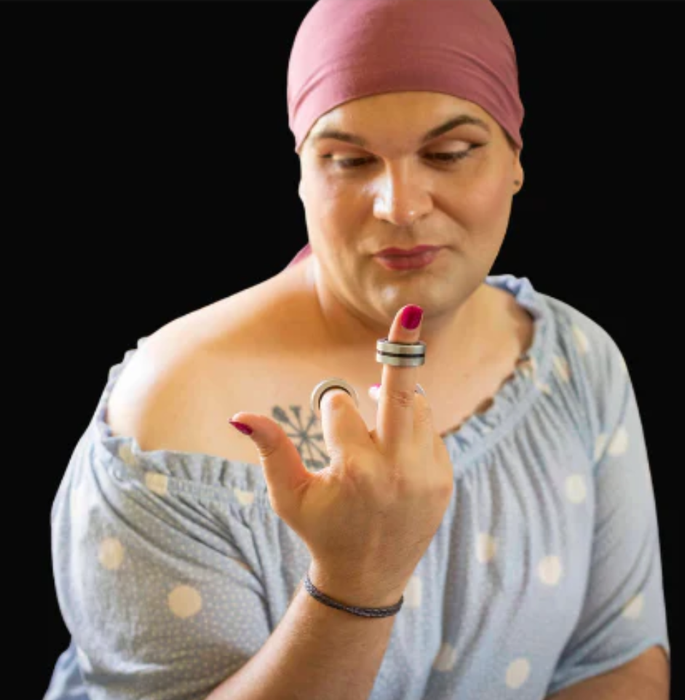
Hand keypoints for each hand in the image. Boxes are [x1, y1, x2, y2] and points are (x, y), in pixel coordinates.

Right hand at [228, 305, 453, 607]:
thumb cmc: (322, 531)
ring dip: (396, 400)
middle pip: (402, 393)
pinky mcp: (445, 478)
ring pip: (416, 408)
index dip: (330, 407)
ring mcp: (428, 474)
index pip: (340, 406)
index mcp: (356, 471)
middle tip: (411, 310)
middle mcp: (398, 469)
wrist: (369, 577)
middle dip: (402, 349)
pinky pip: (431, 430)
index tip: (329, 419)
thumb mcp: (288, 496)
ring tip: (378, 412)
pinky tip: (395, 443)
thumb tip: (239, 413)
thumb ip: (270, 450)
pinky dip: (412, 425)